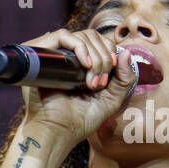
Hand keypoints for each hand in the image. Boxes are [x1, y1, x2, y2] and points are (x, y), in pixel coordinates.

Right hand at [18, 27, 136, 147]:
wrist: (59, 131)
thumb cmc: (81, 120)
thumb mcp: (112, 99)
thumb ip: (124, 78)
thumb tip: (126, 52)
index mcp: (84, 64)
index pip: (101, 41)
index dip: (111, 53)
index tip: (111, 74)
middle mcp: (69, 56)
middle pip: (94, 36)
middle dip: (104, 58)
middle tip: (100, 83)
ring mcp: (56, 54)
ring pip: (82, 36)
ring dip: (95, 56)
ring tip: (91, 82)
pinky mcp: (42, 55)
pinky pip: (62, 36)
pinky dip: (79, 46)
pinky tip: (85, 64)